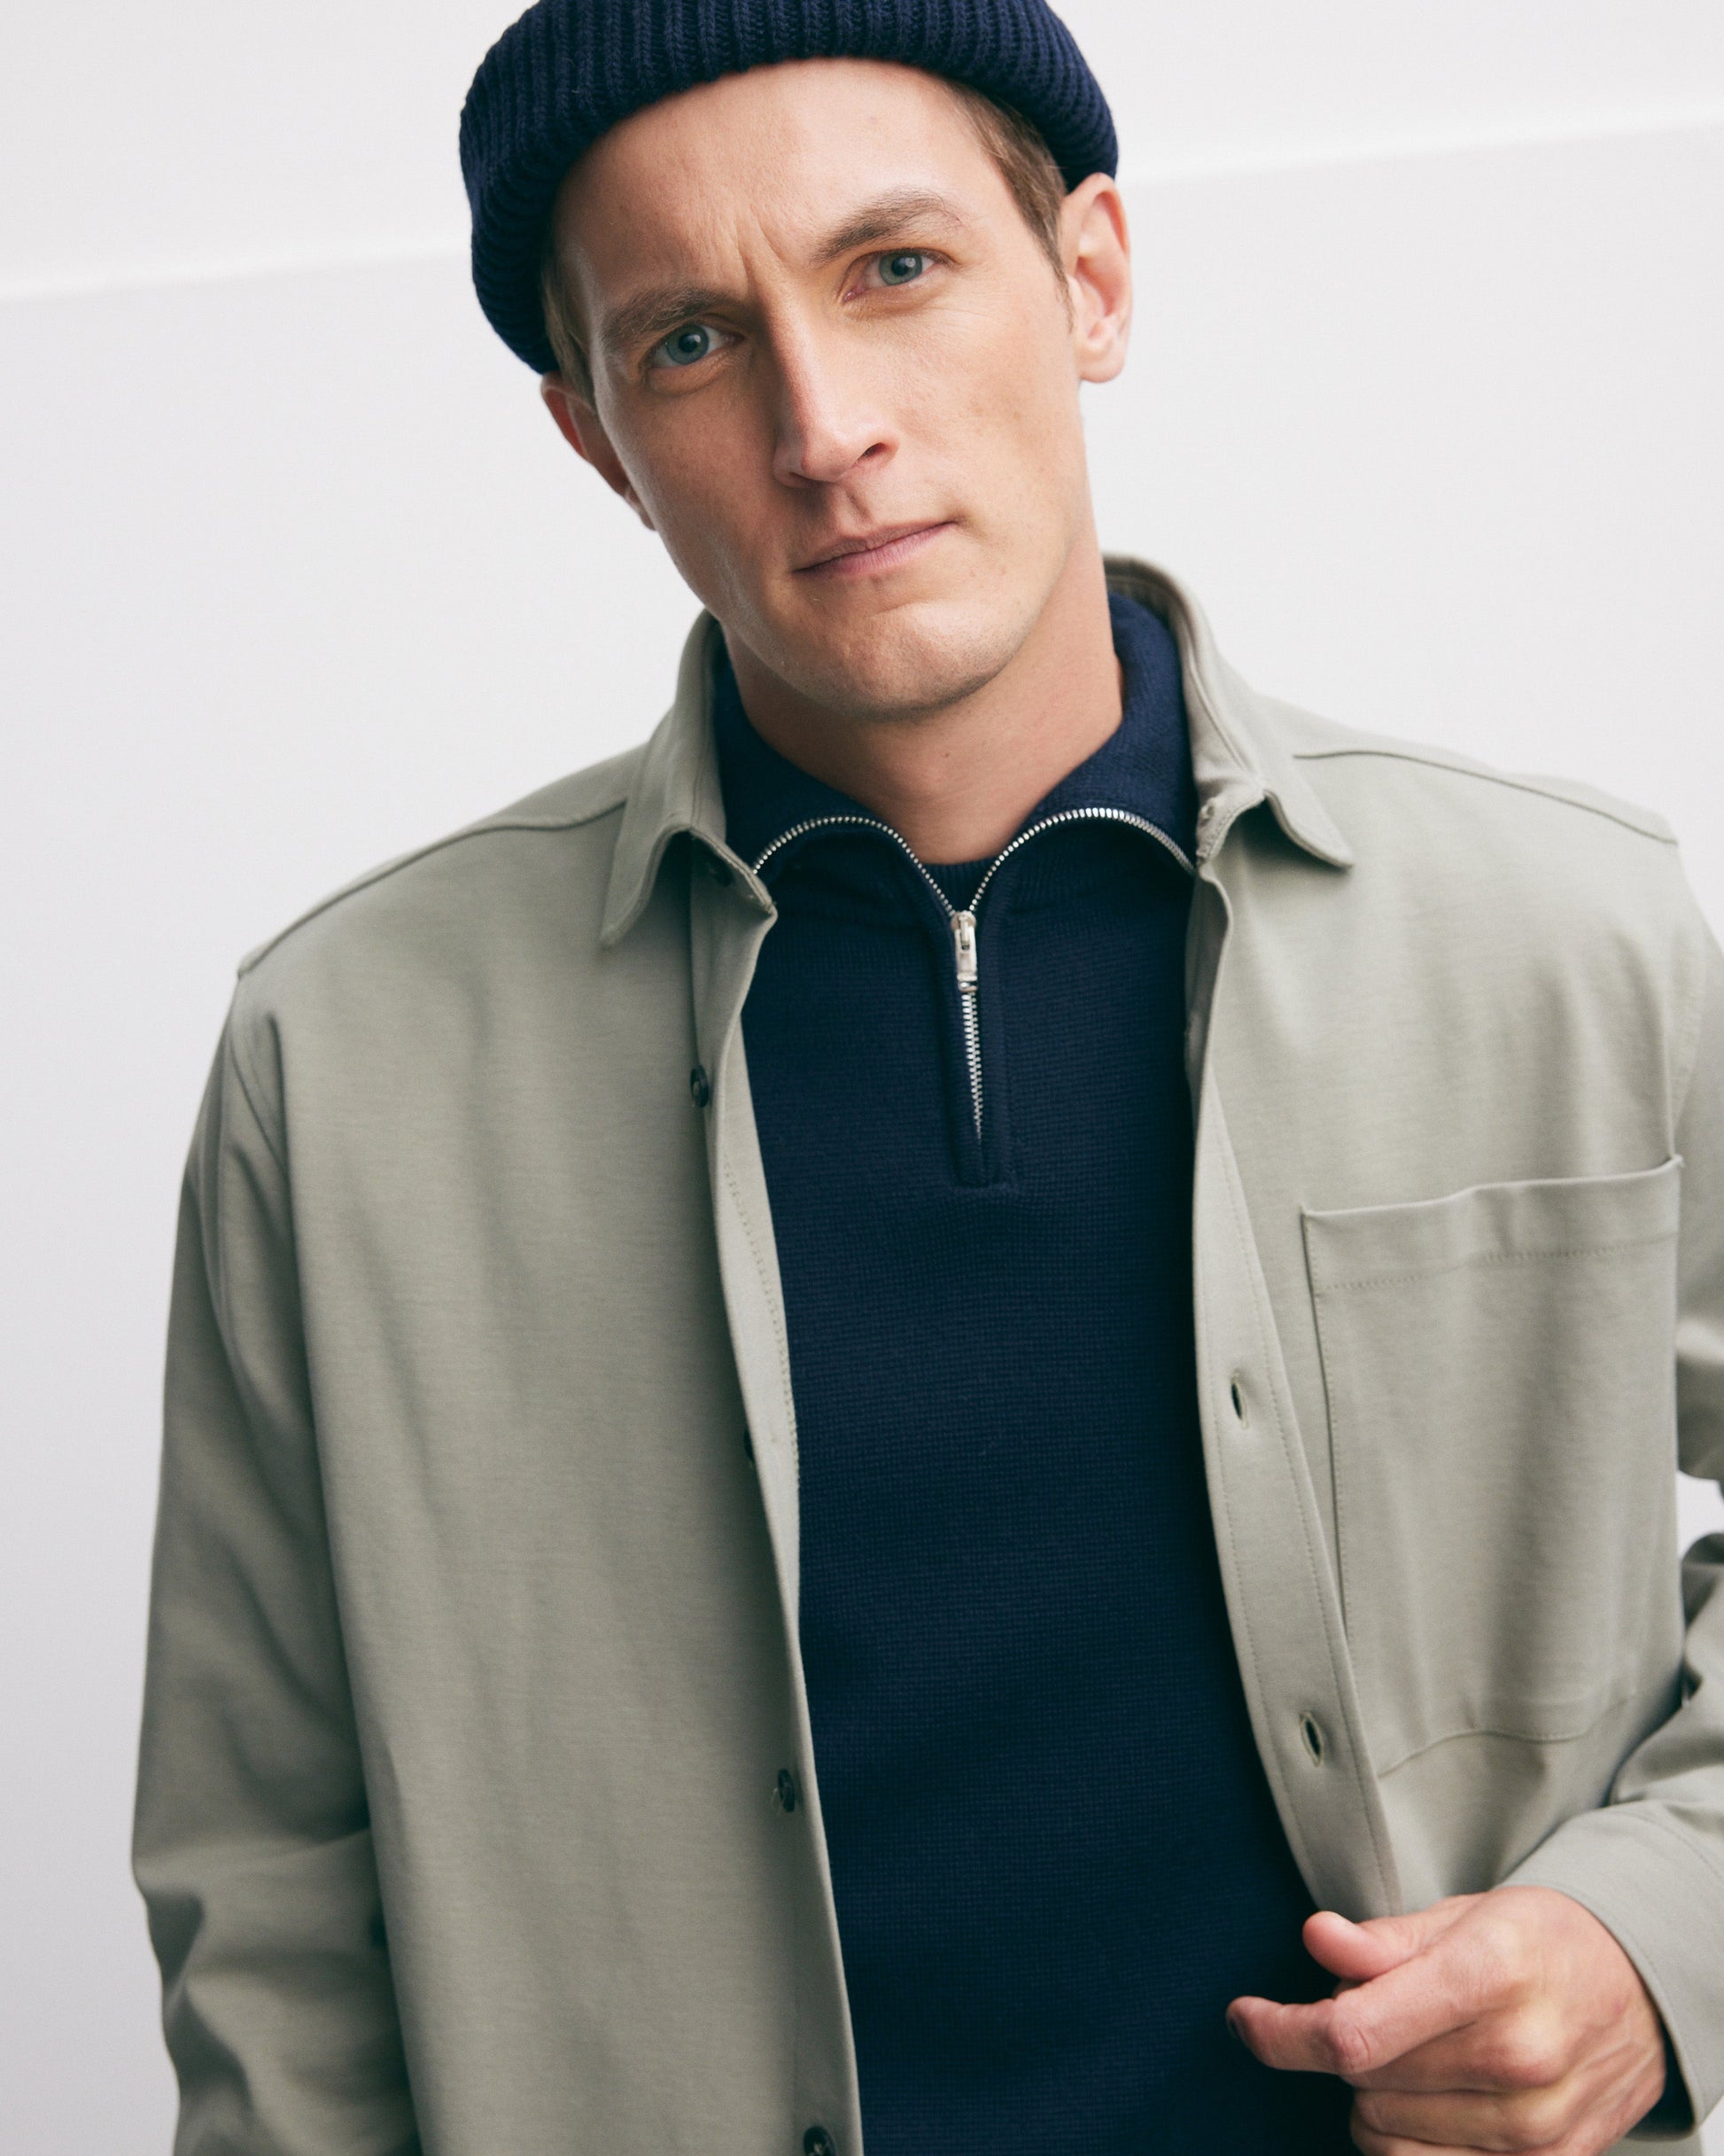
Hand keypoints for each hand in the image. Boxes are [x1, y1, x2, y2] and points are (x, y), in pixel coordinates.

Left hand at [1228, 1885, 1668, 2153]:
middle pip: (1363, 2079)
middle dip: (1345, 2041)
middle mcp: (1518, 2058)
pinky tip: (1427, 2097)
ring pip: (1383, 2132)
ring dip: (1374, 2093)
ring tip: (1418, 2049)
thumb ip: (1384, 1938)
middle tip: (1383, 2007)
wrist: (1639, 1994)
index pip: (1357, 2031)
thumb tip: (1316, 1938)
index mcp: (1492, 1974)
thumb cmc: (1541, 1944)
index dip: (1284, 2031)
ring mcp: (1535, 2127)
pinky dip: (1404, 2137)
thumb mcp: (1464, 1914)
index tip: (1246, 2018)